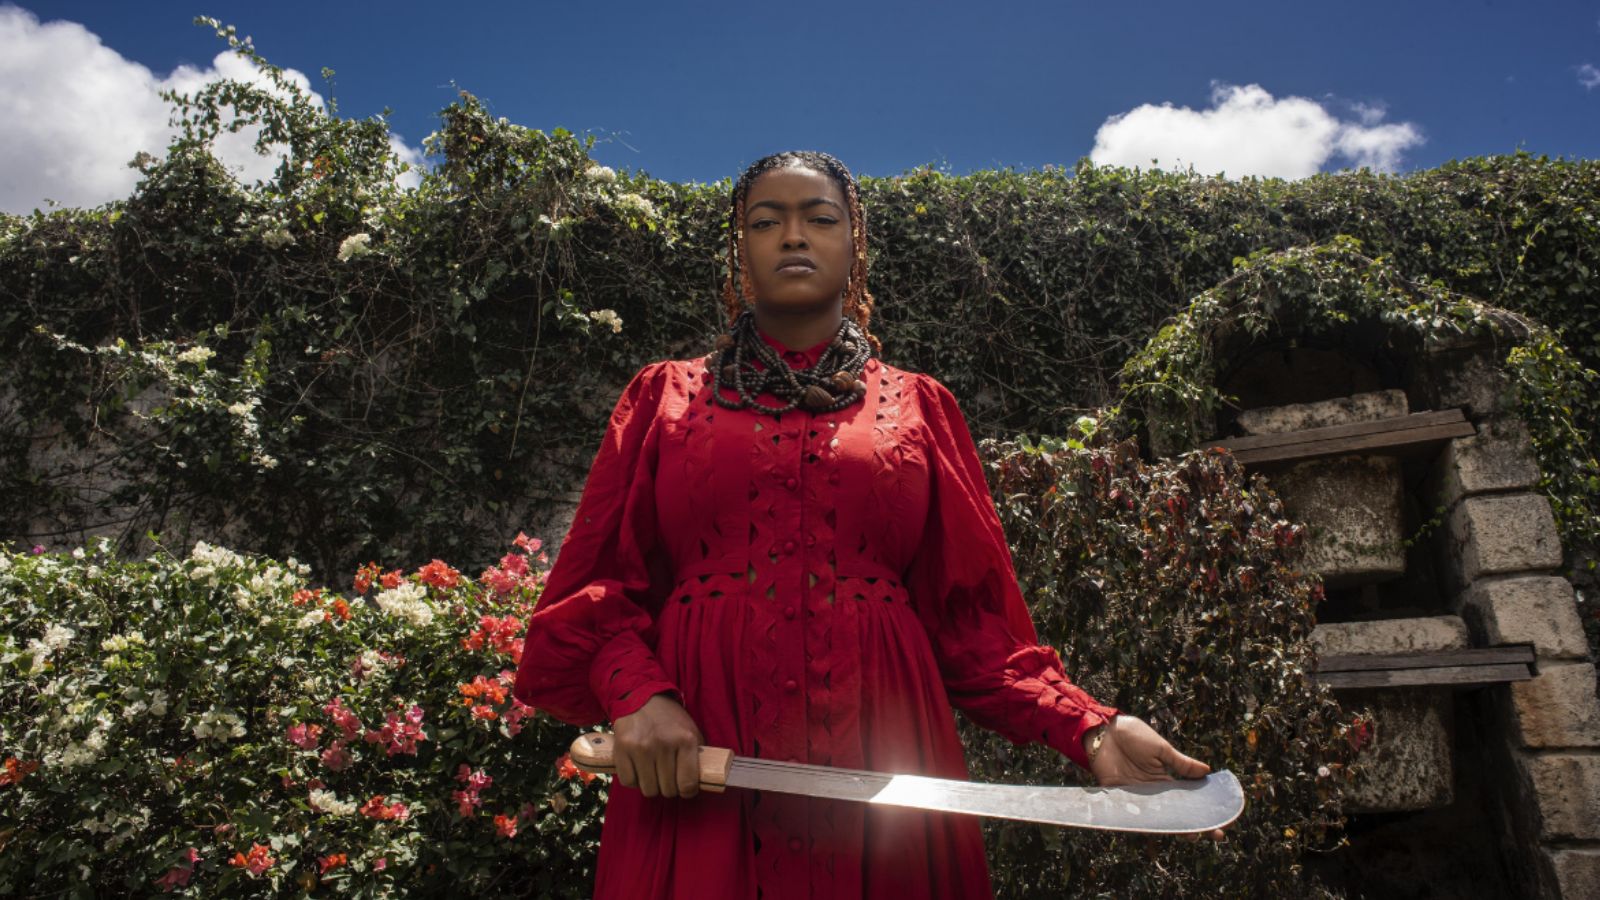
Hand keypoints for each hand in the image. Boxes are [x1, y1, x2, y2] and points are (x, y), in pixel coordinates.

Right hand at [611, 693, 704, 798]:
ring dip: (652, 786)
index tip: (685, 789)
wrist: (640, 698)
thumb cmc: (668, 718)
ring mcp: (641, 748)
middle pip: (668, 789)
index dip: (688, 792)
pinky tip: (639, 770)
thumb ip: (696, 754)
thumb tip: (701, 780)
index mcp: (685, 740)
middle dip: (669, 788)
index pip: (688, 783)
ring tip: (653, 773)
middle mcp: (663, 745)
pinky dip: (634, 780)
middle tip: (668, 777)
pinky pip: (628, 782)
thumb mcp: (690, 730)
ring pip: (648, 789)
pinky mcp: (622, 749)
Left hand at [1086, 716, 1225, 841]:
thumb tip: (1208, 772)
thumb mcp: (1161, 749)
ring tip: (1192, 835)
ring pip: (1158, 819)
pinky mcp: (1119, 798)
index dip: (1204, 811)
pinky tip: (1160, 830)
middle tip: (1215, 834)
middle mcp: (1153, 793)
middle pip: (1175, 815)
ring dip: (1173, 828)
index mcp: (1165, 781)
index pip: (1187, 801)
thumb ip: (1181, 764)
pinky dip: (1144, 823)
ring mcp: (1137, 798)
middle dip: (1195, 826)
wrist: (1105, 731)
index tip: (1224, 820)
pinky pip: (1133, 814)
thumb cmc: (1133, 736)